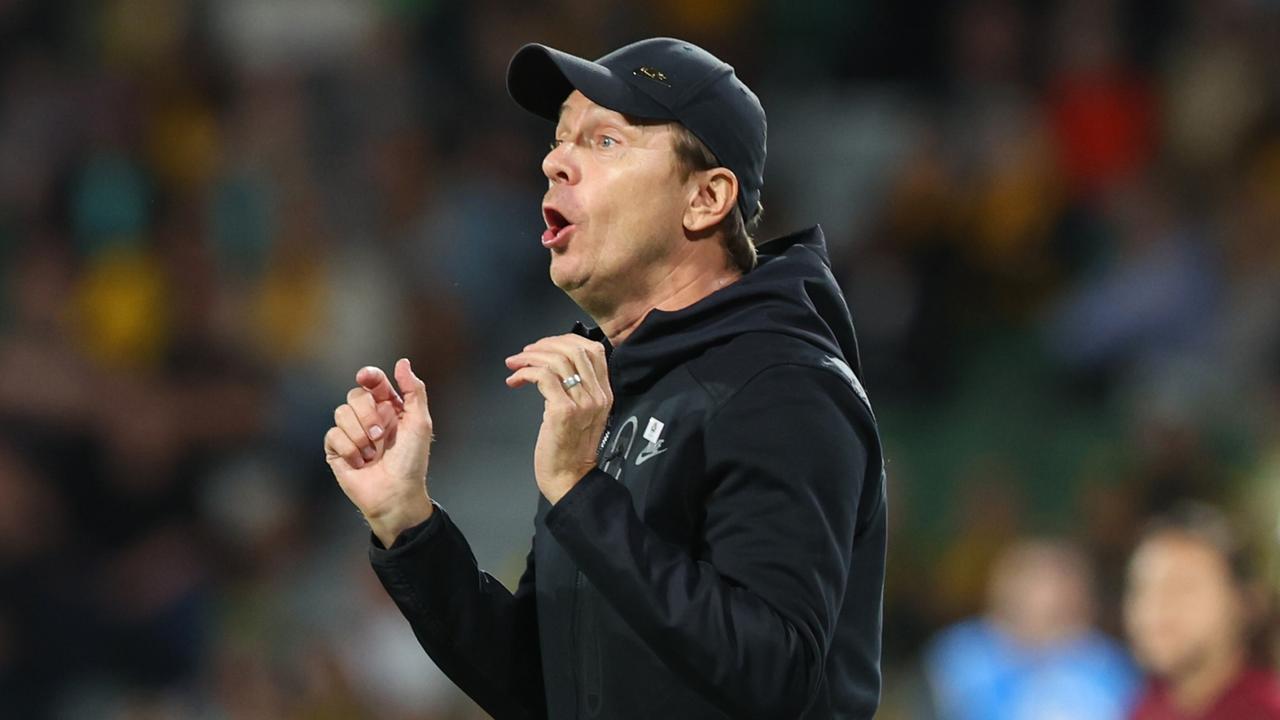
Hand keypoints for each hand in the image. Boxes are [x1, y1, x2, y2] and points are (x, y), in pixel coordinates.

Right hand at [325, 358, 433, 545]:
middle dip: (367, 415)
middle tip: (380, 436)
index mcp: (389, 408)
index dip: (369, 376)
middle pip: (355, 395)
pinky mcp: (336, 449)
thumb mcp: (420, 423)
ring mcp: (351, 433)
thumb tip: (402, 362)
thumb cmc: (411, 461)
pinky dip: (348, 449)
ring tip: (373, 454)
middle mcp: (369, 417)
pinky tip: (360, 463)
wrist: (395, 494)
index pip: (374, 382)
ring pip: (340, 413)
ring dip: (359, 435)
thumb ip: (414, 391)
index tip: (365, 377)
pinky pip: (332, 434)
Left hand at [505, 334, 611, 503]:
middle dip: (545, 345)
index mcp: (604, 393)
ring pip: (557, 361)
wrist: (569, 478)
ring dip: (530, 358)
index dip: (566, 340)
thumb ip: (575, 389)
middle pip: (575, 349)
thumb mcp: (581, 413)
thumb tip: (551, 365)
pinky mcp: (563, 411)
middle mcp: (597, 395)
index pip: (594, 350)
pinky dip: (525, 373)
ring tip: (514, 365)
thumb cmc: (569, 448)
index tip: (544, 346)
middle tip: (524, 353)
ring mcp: (582, 403)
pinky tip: (515, 381)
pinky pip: (543, 377)